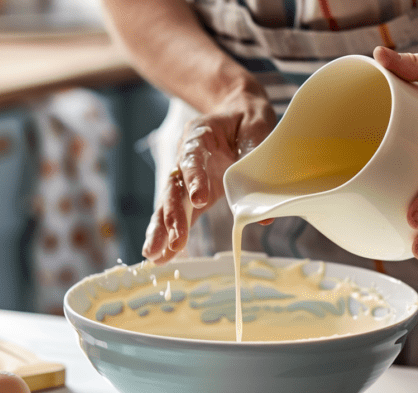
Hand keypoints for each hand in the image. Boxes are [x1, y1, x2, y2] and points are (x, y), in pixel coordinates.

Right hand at [142, 88, 276, 263]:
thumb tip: (263, 213)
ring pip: (170, 204)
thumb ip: (256, 163)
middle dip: (172, 216)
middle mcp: (185, 157)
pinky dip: (171, 235)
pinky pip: (180, 214)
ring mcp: (186, 176)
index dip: (195, 178)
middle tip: (173, 241)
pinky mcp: (191, 192)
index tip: (199, 199)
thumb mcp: (258, 130)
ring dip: (163, 231)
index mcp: (199, 135)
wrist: (239, 112)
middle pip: (174, 187)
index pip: (192, 158)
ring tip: (154, 255)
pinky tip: (163, 256)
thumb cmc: (248, 120)